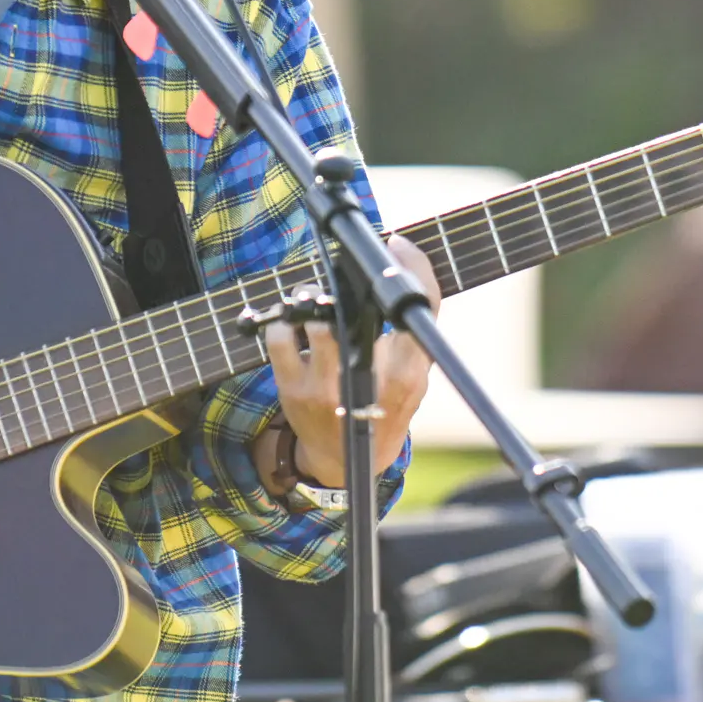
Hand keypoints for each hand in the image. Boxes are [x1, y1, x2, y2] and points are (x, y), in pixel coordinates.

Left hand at [256, 233, 439, 490]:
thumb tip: (399, 258)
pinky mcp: (294, 390)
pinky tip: (294, 325)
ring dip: (310, 299)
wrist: (347, 459)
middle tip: (346, 272)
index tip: (397, 242)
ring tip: (314, 299)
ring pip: (315, 318)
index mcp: (411, 372)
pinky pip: (280, 336)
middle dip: (350, 280)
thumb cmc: (384, 403)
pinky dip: (283, 322)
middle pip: (357, 307)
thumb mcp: (414, 371)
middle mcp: (371, 379)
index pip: (422, 304)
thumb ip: (410, 329)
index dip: (414, 264)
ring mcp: (328, 386)